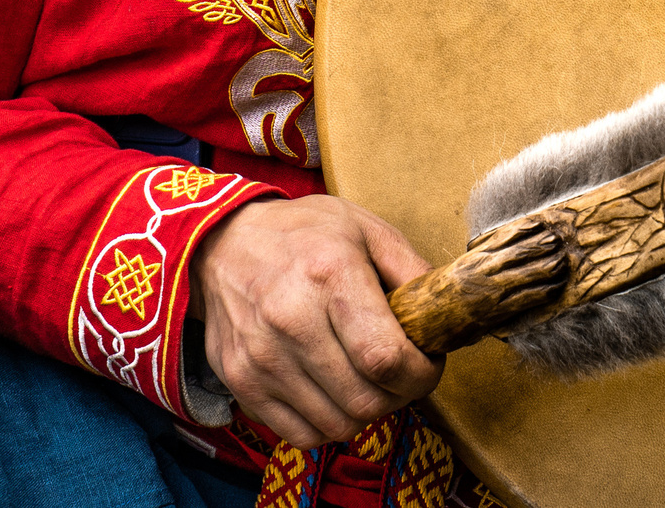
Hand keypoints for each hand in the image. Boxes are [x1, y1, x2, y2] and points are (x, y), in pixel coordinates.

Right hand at [190, 194, 441, 447]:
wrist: (220, 244)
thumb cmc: (302, 234)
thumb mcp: (366, 229)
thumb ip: (412, 270)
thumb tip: (444, 316)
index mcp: (329, 274)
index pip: (385, 357)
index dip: (421, 374)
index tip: (428, 363)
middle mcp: (290, 319)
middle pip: (365, 400)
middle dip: (400, 395)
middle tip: (401, 373)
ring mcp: (261, 357)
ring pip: (337, 425)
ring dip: (365, 411)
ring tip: (366, 379)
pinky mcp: (240, 383)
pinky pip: (301, 435)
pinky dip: (328, 423)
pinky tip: (333, 391)